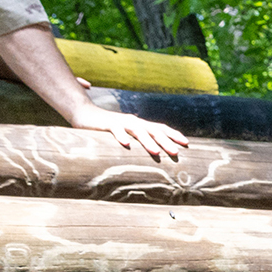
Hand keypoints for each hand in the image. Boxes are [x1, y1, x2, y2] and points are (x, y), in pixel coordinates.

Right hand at [66, 100, 191, 158]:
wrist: (84, 114)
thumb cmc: (108, 128)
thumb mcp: (126, 136)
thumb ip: (138, 143)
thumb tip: (154, 156)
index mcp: (140, 125)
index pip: (160, 128)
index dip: (174, 134)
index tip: (187, 144)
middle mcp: (134, 122)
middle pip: (153, 130)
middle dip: (166, 141)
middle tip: (177, 153)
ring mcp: (121, 122)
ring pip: (137, 131)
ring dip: (148, 141)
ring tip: (157, 152)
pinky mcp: (107, 124)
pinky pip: (115, 130)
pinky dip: (121, 136)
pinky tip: (126, 145)